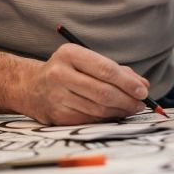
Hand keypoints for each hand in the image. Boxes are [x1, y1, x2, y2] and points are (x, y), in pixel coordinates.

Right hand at [19, 44, 149, 124]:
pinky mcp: (58, 116)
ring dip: (120, 111)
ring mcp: (57, 96)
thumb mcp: (85, 61)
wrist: (30, 86)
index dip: (127, 82)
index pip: (105, 69)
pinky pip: (90, 119)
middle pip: (103, 91)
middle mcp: (60, 74)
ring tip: (131, 109)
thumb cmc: (67, 71)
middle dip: (127, 100)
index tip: (143, 90)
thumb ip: (115, 70)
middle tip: (141, 104)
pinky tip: (115, 115)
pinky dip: (107, 119)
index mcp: (70, 54)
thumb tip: (142, 85)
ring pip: (98, 109)